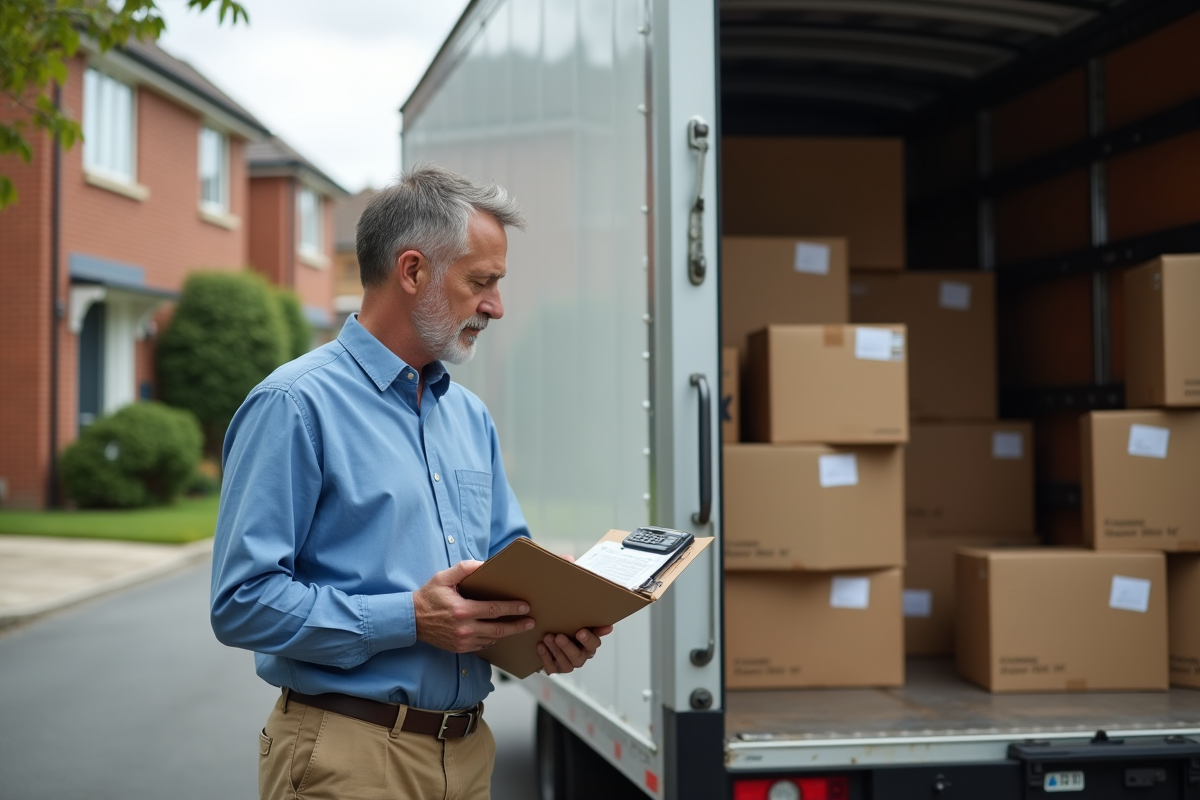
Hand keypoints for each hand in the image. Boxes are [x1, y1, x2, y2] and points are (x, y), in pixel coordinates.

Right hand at [413, 560, 535, 652]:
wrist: (411, 620)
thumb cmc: (428, 596)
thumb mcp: (444, 578)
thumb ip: (464, 569)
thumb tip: (484, 564)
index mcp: (462, 610)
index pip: (494, 610)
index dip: (512, 608)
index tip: (525, 606)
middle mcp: (464, 628)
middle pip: (498, 629)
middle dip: (517, 626)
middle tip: (531, 622)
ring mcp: (462, 641)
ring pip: (492, 639)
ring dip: (507, 633)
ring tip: (520, 627)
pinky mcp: (459, 648)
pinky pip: (482, 645)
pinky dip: (492, 639)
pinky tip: (498, 632)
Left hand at [537, 624, 614, 674]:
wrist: (554, 636)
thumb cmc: (571, 630)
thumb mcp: (583, 626)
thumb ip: (596, 627)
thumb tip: (610, 627)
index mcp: (589, 647)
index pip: (593, 645)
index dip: (587, 640)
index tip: (580, 632)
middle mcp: (580, 658)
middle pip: (577, 658)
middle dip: (567, 647)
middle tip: (559, 637)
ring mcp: (568, 665)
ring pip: (564, 664)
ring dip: (555, 651)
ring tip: (547, 638)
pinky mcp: (555, 669)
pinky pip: (551, 668)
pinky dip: (545, 657)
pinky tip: (541, 646)